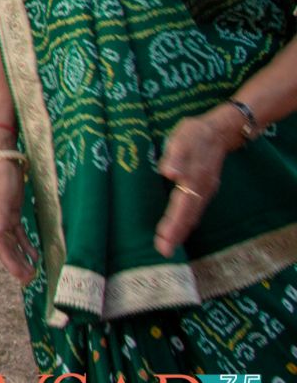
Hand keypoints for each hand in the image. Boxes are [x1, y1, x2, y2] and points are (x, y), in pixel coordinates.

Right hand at [0, 158, 37, 283]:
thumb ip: (0, 213)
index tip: (21, 277)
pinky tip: (34, 253)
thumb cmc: (3, 174)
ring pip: (12, 242)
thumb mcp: (4, 193)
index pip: (0, 244)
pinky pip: (18, 232)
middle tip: (29, 280)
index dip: (10, 261)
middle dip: (16, 263)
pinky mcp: (12, 211)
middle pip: (5, 246)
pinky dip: (25, 244)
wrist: (3, 156)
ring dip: (21, 256)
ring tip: (32, 272)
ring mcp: (2, 215)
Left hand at [153, 112, 234, 256]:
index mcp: (194, 179)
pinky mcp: (204, 188)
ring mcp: (205, 190)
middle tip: (164, 252)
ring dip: (180, 230)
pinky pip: (194, 209)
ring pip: (192, 215)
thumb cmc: (196, 134)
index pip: (182, 207)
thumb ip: (176, 156)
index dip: (173, 225)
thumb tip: (168, 173)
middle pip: (188, 216)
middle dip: (176, 234)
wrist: (220, 130)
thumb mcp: (183, 139)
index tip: (164, 241)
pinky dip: (186, 221)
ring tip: (168, 245)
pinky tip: (179, 228)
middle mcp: (201, 189)